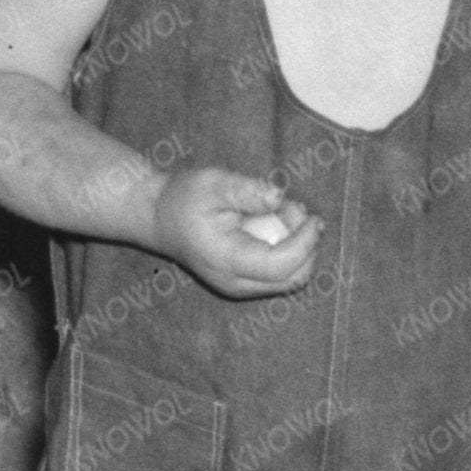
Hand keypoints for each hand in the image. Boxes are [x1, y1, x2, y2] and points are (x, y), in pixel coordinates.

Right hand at [150, 160, 317, 298]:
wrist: (158, 217)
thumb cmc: (183, 198)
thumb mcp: (213, 183)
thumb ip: (247, 190)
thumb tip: (279, 198)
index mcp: (226, 260)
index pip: (281, 266)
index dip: (304, 243)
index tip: (312, 217)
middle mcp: (235, 283)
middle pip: (292, 279)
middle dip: (306, 246)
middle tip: (295, 210)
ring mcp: (240, 287)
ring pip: (290, 279)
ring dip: (299, 248)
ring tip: (281, 211)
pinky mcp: (244, 282)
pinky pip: (279, 274)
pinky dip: (288, 251)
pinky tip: (274, 224)